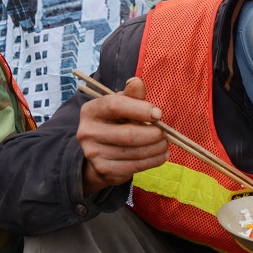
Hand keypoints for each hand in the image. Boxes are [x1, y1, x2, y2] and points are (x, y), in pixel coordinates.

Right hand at [78, 77, 168, 195]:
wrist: (99, 154)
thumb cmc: (115, 123)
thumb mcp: (121, 106)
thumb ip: (131, 95)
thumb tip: (137, 82)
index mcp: (91, 110)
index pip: (114, 106)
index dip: (139, 109)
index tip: (159, 114)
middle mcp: (87, 132)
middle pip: (127, 134)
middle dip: (152, 134)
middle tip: (165, 133)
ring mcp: (93, 153)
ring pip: (133, 152)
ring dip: (156, 148)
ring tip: (165, 144)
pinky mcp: (103, 170)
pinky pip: (134, 166)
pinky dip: (153, 161)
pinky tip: (161, 155)